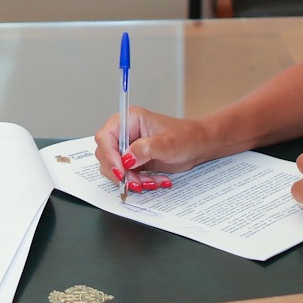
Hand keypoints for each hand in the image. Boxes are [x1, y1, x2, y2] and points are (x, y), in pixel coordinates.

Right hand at [94, 106, 214, 184]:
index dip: (109, 156)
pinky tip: (155, 181)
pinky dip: (138, 182)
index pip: (105, 138)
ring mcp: (128, 148)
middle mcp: (125, 133)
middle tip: (137, 182)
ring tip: (151, 182)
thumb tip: (126, 158)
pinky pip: (126, 176)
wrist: (197, 146)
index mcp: (129, 120)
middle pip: (106, 155)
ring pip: (115, 169)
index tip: (121, 172)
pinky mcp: (133, 161)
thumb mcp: (167, 143)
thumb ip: (145, 149)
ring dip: (131, 180)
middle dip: (121, 172)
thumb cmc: (186, 136)